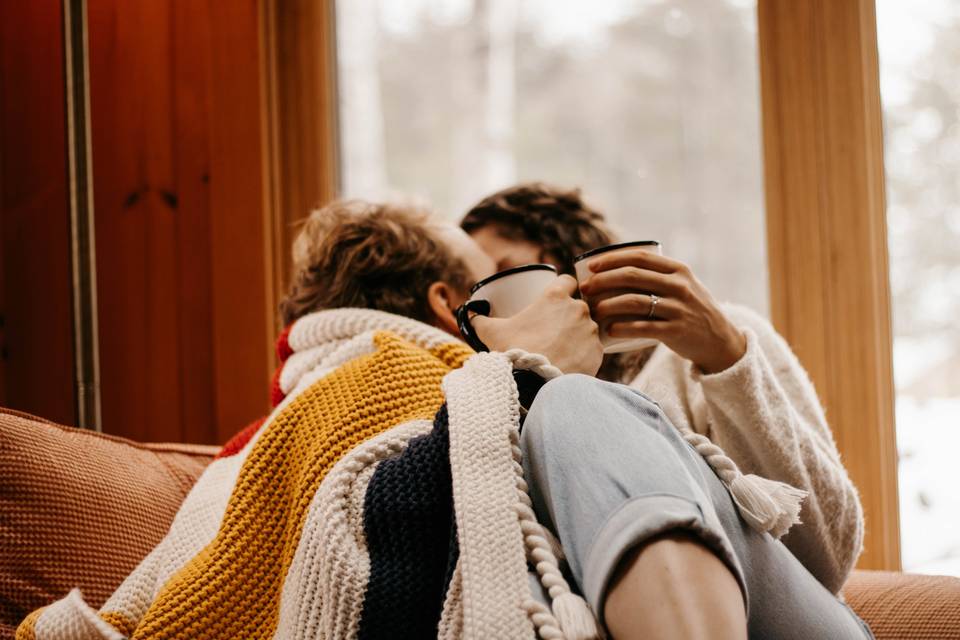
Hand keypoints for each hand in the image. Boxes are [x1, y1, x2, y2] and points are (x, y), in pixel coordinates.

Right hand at [472, 275, 603, 376]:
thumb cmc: (514, 351)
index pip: (567, 281)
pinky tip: (572, 362)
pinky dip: (584, 354)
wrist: (534, 383)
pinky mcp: (599, 351)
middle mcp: (578, 308)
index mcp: (556, 296)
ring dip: (577, 334)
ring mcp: (591, 330)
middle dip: (568, 316)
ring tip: (562, 349)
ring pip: (587, 327)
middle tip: (553, 330)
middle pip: (577, 306)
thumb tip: (471, 316)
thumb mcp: (491, 332)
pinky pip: (593, 348)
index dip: (561, 288)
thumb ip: (480, 320)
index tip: (554, 300)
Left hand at [579, 250, 745, 373]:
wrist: (720, 340)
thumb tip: (614, 271)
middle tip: (586, 288)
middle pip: (632, 276)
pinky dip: (623, 328)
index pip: (639, 257)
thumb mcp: (683, 286)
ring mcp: (679, 308)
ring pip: (635, 301)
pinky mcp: (676, 331)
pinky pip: (643, 327)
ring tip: (593, 310)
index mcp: (678, 270)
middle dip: (604, 280)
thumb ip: (658, 277)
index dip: (612, 259)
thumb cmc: (692, 310)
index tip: (592, 266)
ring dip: (608, 304)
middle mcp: (679, 286)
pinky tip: (609, 329)